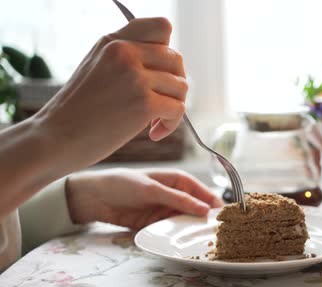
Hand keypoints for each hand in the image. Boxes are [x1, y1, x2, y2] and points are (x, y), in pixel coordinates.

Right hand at [36, 18, 186, 175]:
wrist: (55, 139)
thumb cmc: (77, 111)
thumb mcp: (97, 68)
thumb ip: (127, 58)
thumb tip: (168, 62)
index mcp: (113, 41)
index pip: (161, 27)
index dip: (167, 50)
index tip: (157, 72)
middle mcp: (126, 52)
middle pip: (176, 60)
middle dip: (173, 84)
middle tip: (158, 104)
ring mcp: (135, 77)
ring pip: (181, 86)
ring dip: (173, 107)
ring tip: (152, 122)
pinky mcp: (144, 102)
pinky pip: (178, 108)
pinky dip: (171, 124)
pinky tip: (153, 133)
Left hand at [65, 169, 222, 229]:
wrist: (94, 198)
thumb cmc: (123, 184)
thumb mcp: (153, 190)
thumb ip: (178, 200)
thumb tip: (205, 209)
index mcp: (179, 181)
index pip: (204, 192)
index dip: (215, 204)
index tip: (225, 217)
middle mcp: (176, 196)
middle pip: (198, 209)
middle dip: (206, 220)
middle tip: (217, 234)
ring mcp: (167, 211)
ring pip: (187, 222)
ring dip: (193, 230)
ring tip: (204, 241)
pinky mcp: (157, 224)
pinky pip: (173, 231)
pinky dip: (179, 237)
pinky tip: (185, 244)